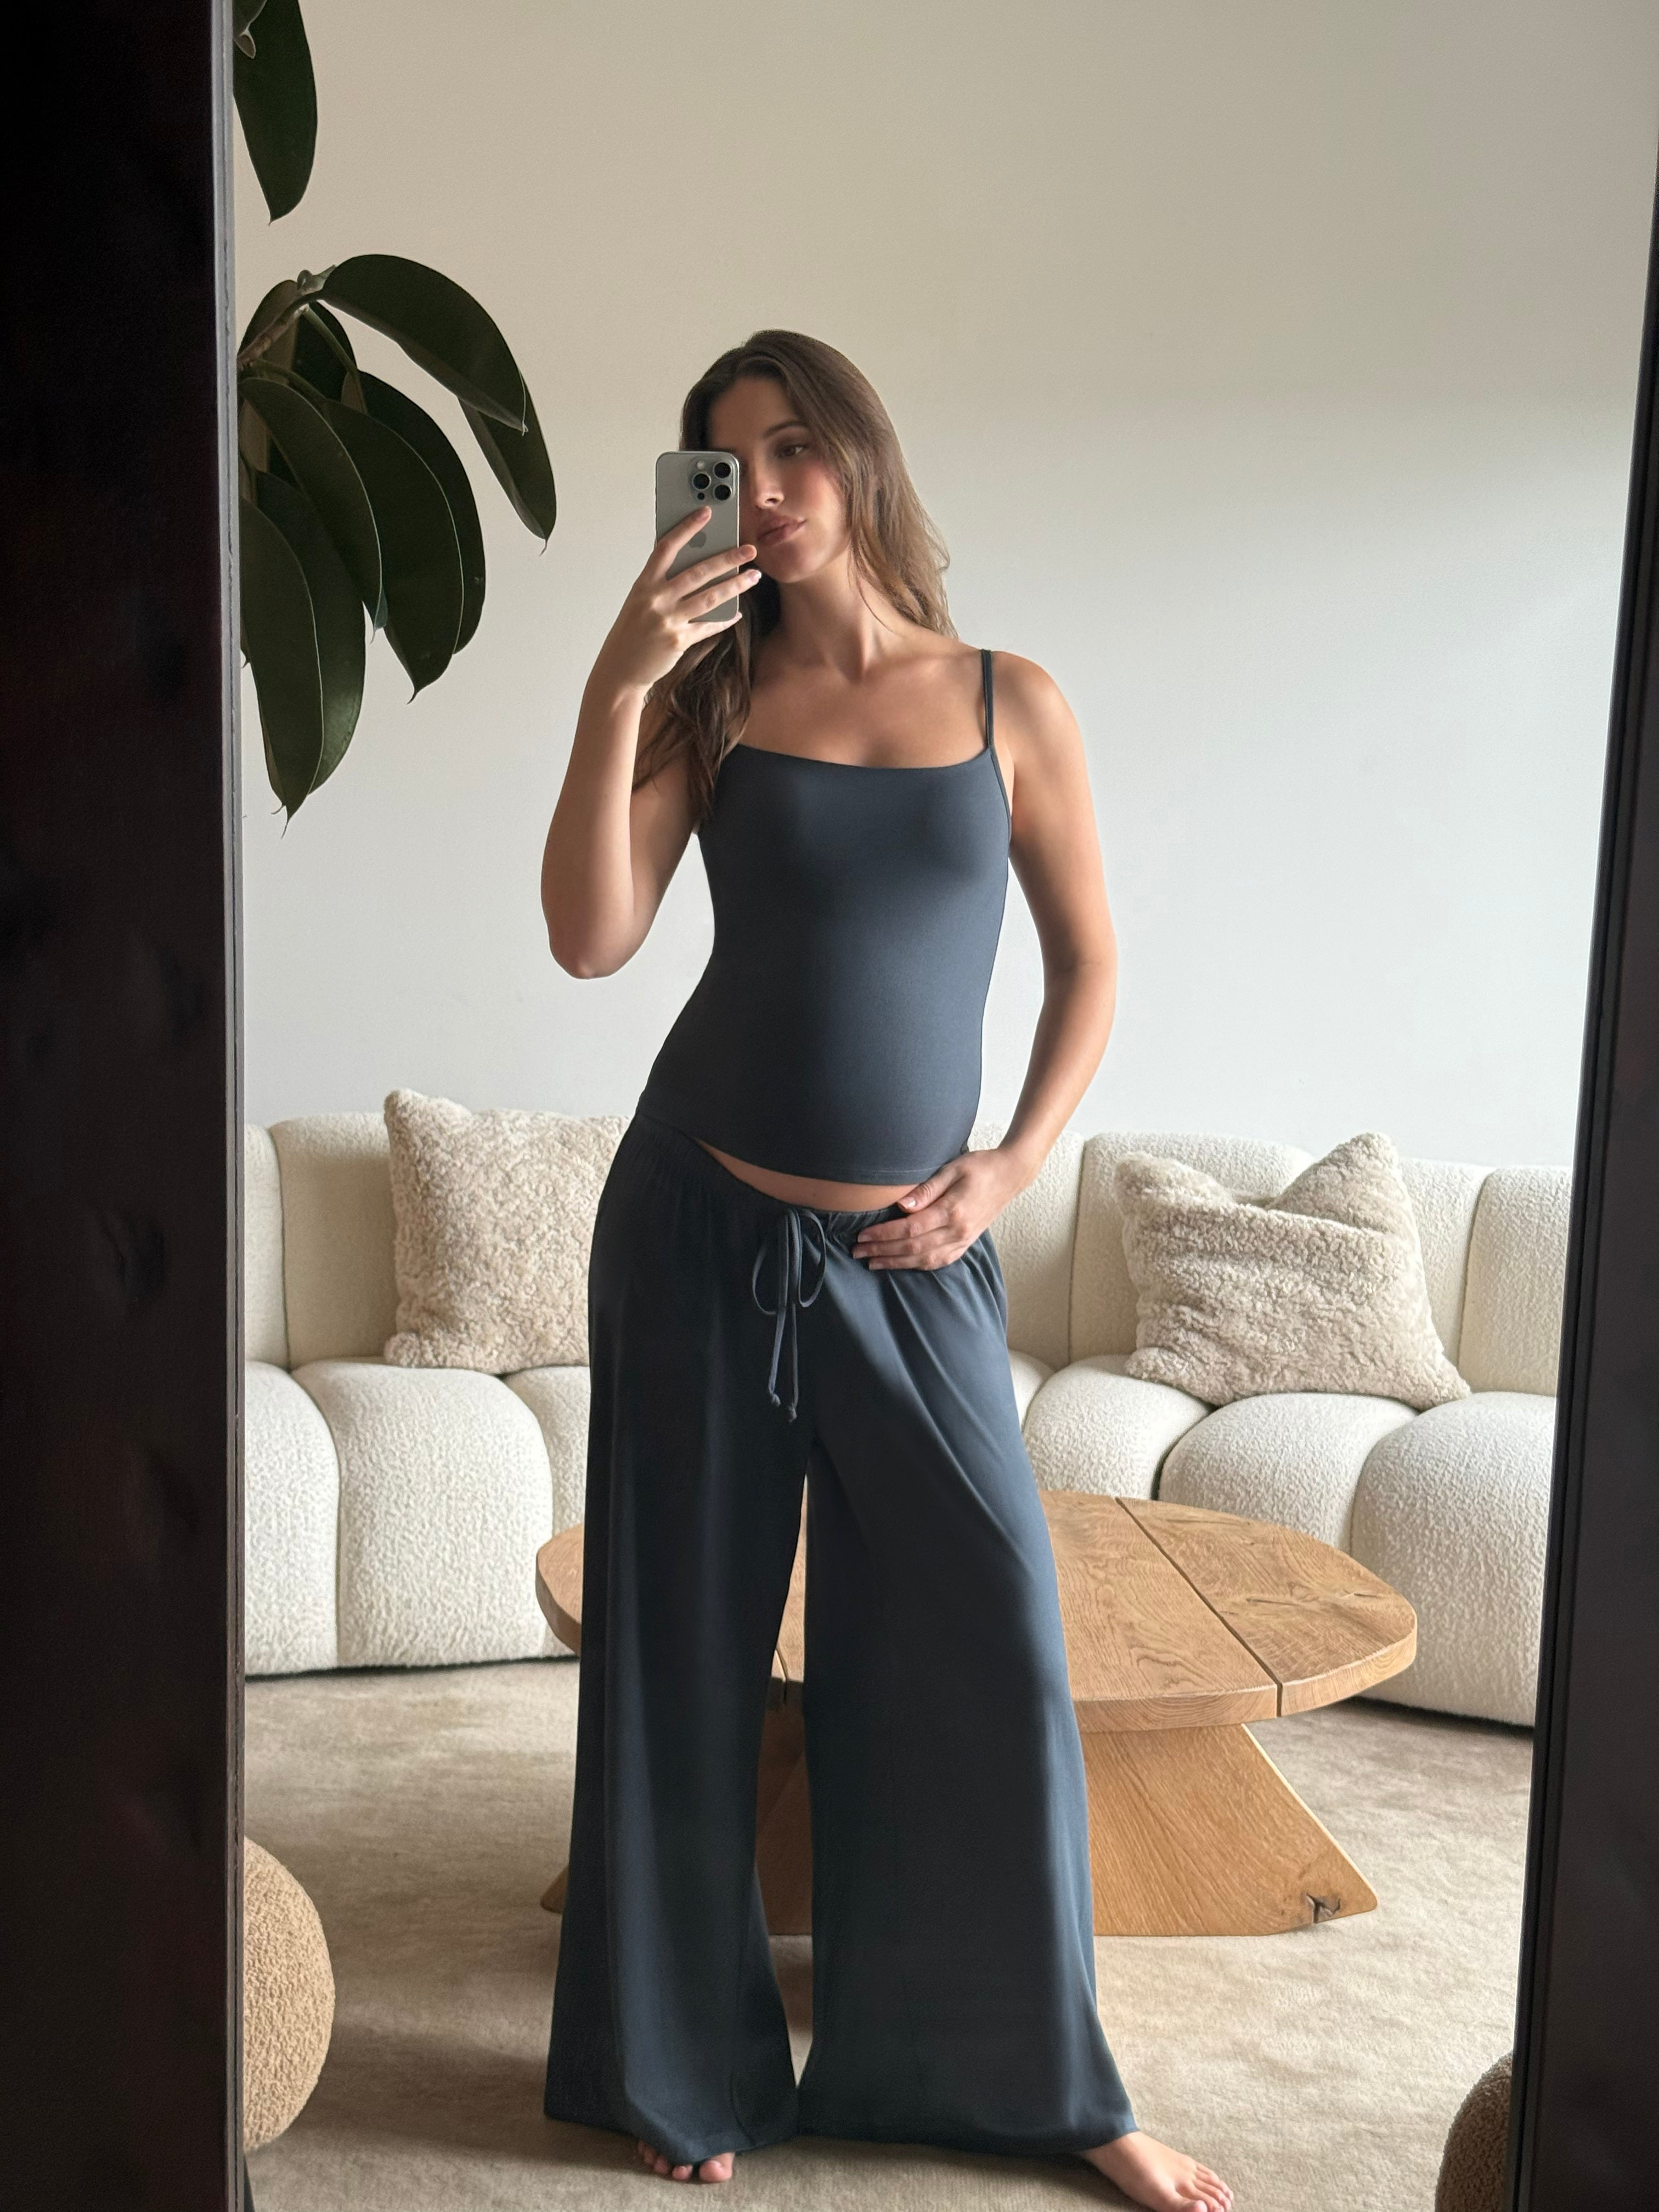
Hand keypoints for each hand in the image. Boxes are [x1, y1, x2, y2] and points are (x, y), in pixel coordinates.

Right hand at [593, 508, 761, 694]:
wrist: (619, 669)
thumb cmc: (631, 632)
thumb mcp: (640, 601)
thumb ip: (661, 583)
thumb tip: (695, 565)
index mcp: (644, 583)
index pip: (667, 547)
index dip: (687, 528)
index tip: (706, 512)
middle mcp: (655, 599)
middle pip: (698, 571)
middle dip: (728, 558)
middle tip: (749, 549)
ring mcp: (667, 620)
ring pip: (710, 597)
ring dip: (736, 585)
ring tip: (754, 576)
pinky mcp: (678, 640)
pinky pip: (708, 626)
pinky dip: (724, 619)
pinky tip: (737, 612)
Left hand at [852, 1145, 1029, 1270]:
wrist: (1011, 1175)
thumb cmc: (980, 1166)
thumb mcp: (952, 1168)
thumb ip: (927, 1189)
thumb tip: (901, 1205)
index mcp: (953, 1211)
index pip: (911, 1229)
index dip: (884, 1235)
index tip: (862, 1235)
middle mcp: (958, 1231)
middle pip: (913, 1248)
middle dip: (882, 1252)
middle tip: (858, 1252)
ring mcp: (963, 1240)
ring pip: (925, 1260)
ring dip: (896, 1263)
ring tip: (873, 1263)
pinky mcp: (966, 1243)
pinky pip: (939, 1261)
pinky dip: (918, 1266)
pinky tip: (902, 1264)